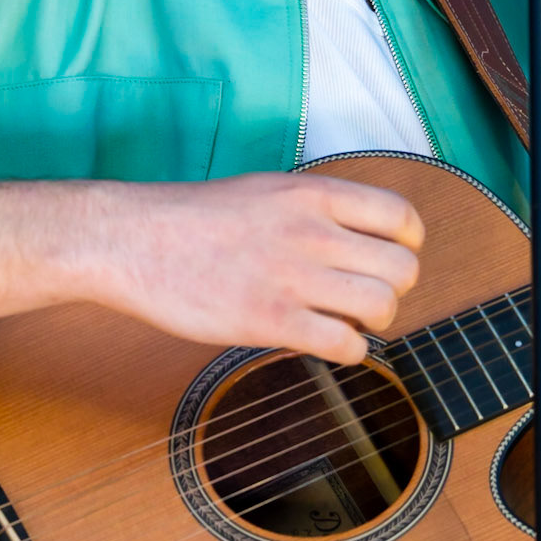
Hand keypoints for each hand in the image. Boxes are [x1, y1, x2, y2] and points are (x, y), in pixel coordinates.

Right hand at [0, 171, 422, 364]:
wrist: (133, 240)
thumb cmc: (193, 218)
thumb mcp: (264, 189)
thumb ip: (315, 209)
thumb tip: (360, 238)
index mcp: (311, 193)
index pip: (402, 217)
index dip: (408, 245)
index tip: (389, 258)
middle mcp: (310, 231)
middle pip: (403, 269)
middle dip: (395, 290)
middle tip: (367, 297)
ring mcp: (291, 277)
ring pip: (383, 307)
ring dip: (374, 322)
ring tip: (346, 321)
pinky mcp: (269, 321)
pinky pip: (346, 345)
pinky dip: (350, 351)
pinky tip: (327, 342)